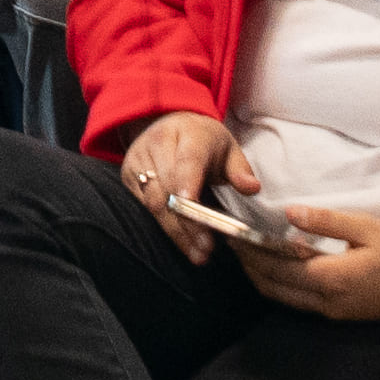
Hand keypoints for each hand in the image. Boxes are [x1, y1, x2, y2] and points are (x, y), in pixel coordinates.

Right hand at [120, 113, 239, 263]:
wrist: (169, 125)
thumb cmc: (204, 142)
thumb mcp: (228, 148)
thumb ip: (240, 169)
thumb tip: (252, 187)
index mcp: (188, 133)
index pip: (187, 161)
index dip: (188, 183)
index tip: (192, 205)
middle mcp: (158, 144)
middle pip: (169, 188)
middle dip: (187, 222)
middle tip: (206, 249)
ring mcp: (138, 160)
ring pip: (153, 202)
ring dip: (175, 231)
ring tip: (198, 254)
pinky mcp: (128, 176)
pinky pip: (143, 207)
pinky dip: (163, 227)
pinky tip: (182, 244)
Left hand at [238, 194, 379, 324]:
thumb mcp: (368, 228)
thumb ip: (327, 221)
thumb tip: (289, 212)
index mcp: (330, 278)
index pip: (276, 267)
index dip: (250, 253)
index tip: (232, 235)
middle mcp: (325, 301)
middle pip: (272, 287)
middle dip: (249, 266)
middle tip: (232, 242)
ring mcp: (332, 312)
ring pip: (283, 297)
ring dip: (262, 277)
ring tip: (248, 251)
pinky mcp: (339, 314)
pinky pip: (299, 301)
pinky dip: (281, 283)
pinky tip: (278, 264)